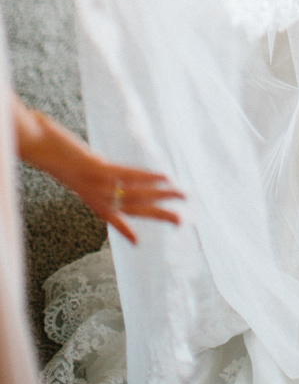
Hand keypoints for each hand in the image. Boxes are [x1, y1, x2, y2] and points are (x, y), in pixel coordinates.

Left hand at [13, 98, 184, 244]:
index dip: (125, 229)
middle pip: (132, 209)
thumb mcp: (61, 159)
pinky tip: (165, 177)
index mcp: (86, 193)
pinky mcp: (96, 167)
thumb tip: (68, 140)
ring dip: (163, 195)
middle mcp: (93, 193)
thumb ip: (72, 158)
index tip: (138, 242)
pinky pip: (127, 175)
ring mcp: (96, 182)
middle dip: (158, 214)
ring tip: (183, 195)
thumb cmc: (41, 145)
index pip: (110, 216)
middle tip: (181, 221)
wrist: (31, 142)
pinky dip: (148, 177)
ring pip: (135, 193)